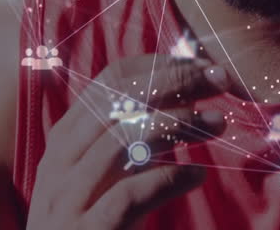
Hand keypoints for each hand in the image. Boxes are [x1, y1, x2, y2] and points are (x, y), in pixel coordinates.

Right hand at [25, 54, 229, 229]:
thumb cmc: (89, 225)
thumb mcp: (100, 176)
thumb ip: (128, 140)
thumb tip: (185, 96)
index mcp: (64, 141)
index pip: (110, 81)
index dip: (159, 66)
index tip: (200, 64)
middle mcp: (59, 163)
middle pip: (120, 101)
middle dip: (175, 81)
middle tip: (220, 78)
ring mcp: (69, 199)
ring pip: (122, 141)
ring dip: (178, 124)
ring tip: (217, 122)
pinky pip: (131, 195)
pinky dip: (170, 179)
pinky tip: (197, 175)